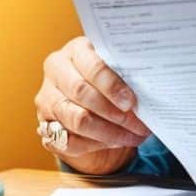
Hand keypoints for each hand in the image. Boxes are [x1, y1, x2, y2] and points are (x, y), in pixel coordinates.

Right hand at [35, 36, 150, 174]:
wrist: (86, 95)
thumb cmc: (107, 77)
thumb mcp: (115, 68)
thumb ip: (126, 75)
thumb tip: (150, 96)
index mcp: (75, 50)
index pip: (92, 66)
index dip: (112, 86)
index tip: (131, 102)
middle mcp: (56, 72)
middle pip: (82, 93)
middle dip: (113, 112)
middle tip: (138, 124)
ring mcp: (47, 100)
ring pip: (76, 120)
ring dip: (109, 132)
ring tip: (133, 136)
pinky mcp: (45, 126)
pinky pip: (70, 141)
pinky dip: (97, 144)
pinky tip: (116, 142)